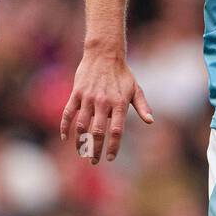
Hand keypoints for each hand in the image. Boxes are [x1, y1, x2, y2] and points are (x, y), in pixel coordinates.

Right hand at [60, 47, 153, 163]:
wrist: (104, 54)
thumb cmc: (122, 74)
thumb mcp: (136, 89)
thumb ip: (143, 106)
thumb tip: (150, 121)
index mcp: (119, 104)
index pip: (116, 131)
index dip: (113, 147)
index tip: (110, 158)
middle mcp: (103, 102)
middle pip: (98, 132)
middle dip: (95, 149)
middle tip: (94, 161)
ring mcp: (88, 98)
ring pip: (81, 125)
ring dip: (80, 141)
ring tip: (82, 152)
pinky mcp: (77, 93)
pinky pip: (68, 112)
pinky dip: (65, 126)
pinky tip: (65, 137)